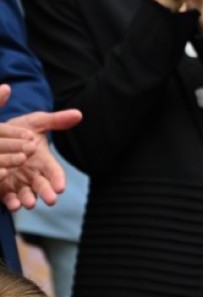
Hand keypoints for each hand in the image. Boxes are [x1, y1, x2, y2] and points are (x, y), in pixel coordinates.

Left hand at [0, 84, 81, 210]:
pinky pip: (8, 197)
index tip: (61, 187)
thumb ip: (56, 120)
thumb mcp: (37, 122)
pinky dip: (11, 202)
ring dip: (28, 200)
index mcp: (43, 160)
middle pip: (42, 186)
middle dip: (46, 193)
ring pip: (26, 195)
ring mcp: (18, 183)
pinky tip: (13, 204)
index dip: (58, 179)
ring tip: (29, 203)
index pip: (55, 171)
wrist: (0, 138)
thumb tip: (78, 114)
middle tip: (51, 200)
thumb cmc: (20, 130)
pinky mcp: (4, 188)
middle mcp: (33, 174)